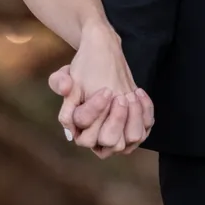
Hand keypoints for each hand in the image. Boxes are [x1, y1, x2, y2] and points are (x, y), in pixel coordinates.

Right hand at [49, 24, 153, 158]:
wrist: (104, 63)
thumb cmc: (83, 73)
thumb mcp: (65, 74)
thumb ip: (58, 81)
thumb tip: (65, 88)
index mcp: (77, 130)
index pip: (85, 133)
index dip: (96, 111)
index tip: (105, 90)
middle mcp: (97, 140)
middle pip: (109, 141)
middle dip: (116, 119)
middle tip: (119, 97)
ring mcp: (119, 138)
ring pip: (132, 138)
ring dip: (134, 117)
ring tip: (130, 95)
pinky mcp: (135, 131)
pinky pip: (146, 128)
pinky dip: (145, 112)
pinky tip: (138, 92)